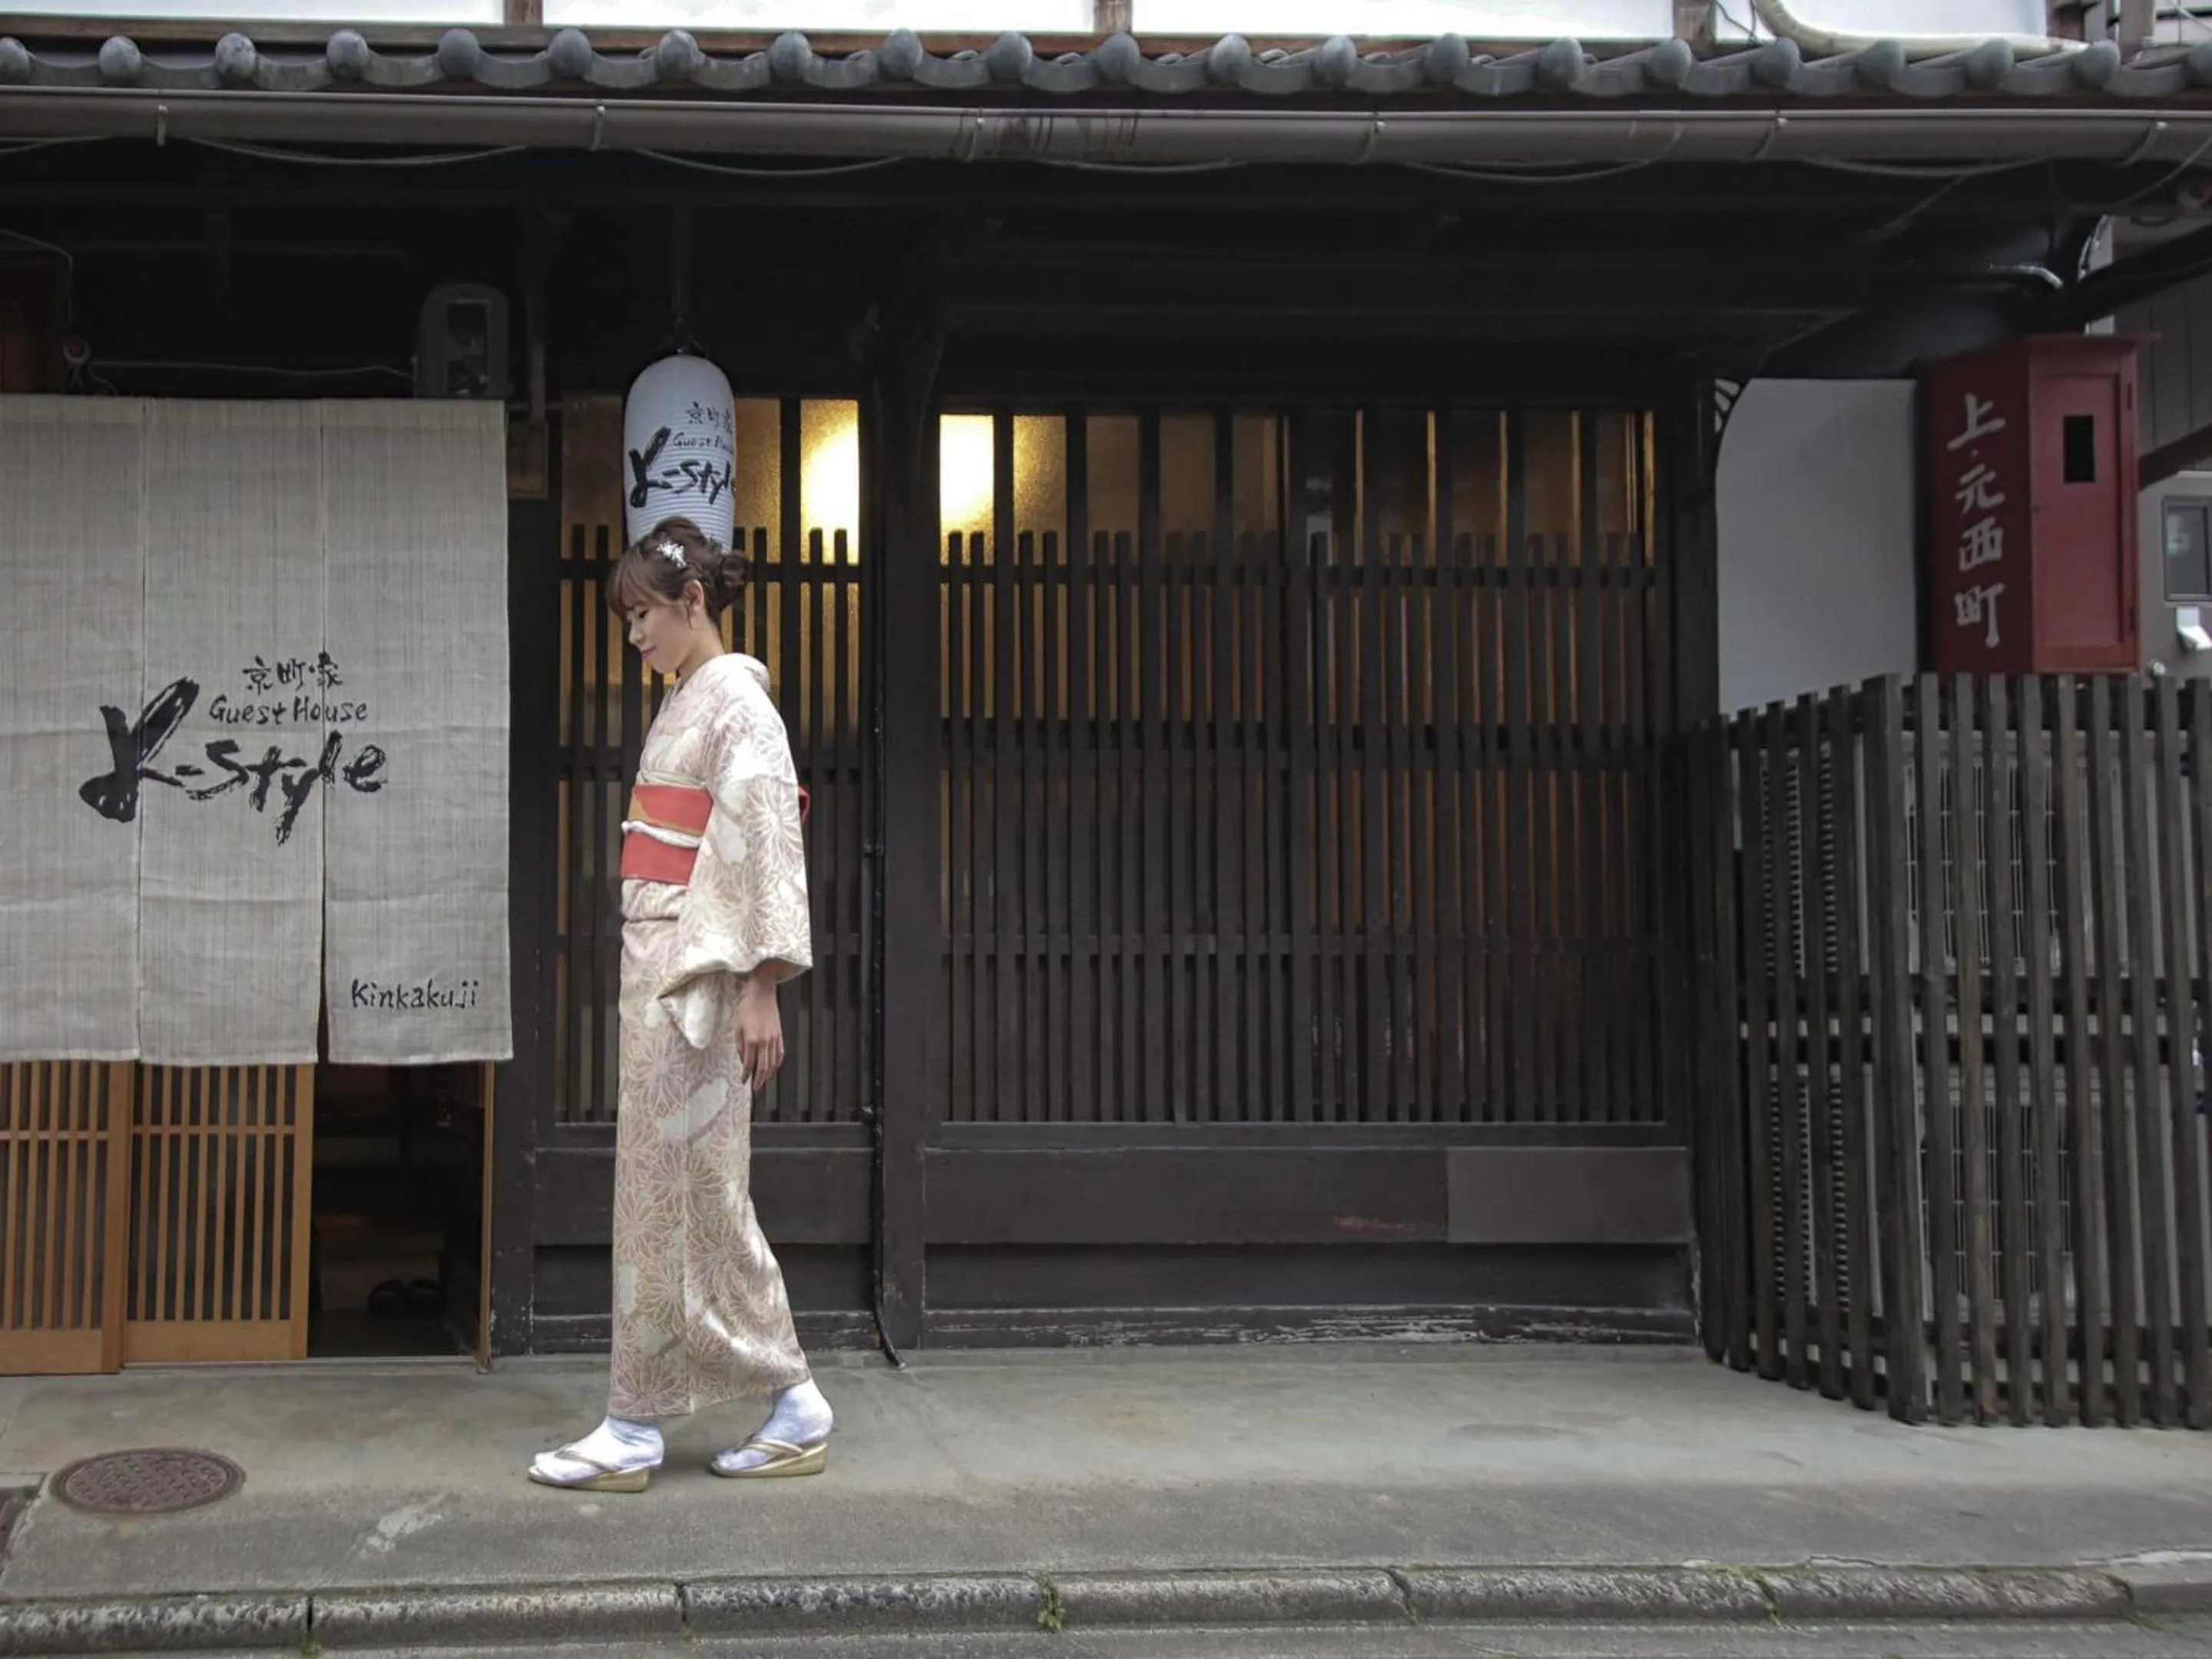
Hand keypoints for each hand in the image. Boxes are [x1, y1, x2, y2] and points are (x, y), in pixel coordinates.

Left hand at [736, 976, 784, 1090]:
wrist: (762, 994)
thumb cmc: (747, 1007)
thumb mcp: (737, 1027)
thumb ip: (739, 1045)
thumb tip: (742, 1059)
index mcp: (751, 1039)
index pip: (749, 1063)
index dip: (746, 1074)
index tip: (743, 1081)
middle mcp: (764, 1041)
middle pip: (763, 1067)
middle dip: (759, 1080)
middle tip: (756, 1088)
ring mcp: (774, 1039)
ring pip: (773, 1063)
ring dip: (768, 1075)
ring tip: (764, 1082)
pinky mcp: (780, 1035)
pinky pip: (779, 1054)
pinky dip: (777, 1064)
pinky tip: (773, 1069)